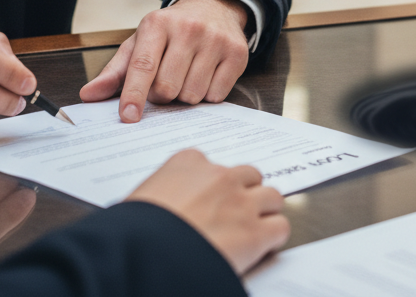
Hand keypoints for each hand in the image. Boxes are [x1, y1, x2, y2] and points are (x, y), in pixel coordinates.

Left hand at [79, 0, 249, 122]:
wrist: (213, 7)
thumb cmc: (171, 31)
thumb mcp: (140, 42)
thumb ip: (115, 72)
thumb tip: (89, 95)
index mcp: (157, 24)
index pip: (143, 65)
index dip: (134, 94)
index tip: (128, 117)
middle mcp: (188, 28)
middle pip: (167, 88)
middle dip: (162, 95)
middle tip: (165, 81)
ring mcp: (215, 39)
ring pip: (192, 95)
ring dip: (185, 96)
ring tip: (186, 75)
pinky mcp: (237, 53)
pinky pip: (217, 96)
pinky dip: (207, 94)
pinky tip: (205, 75)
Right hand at [127, 149, 288, 274]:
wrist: (145, 253)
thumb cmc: (136, 229)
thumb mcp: (144, 196)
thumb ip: (165, 191)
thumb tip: (164, 205)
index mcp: (189, 162)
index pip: (213, 164)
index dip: (214, 185)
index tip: (209, 198)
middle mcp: (219, 176)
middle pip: (249, 176)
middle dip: (245, 193)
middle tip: (234, 213)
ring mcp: (240, 202)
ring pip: (272, 196)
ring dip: (264, 212)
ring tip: (252, 228)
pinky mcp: (255, 232)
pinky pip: (280, 227)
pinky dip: (274, 237)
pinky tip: (262, 246)